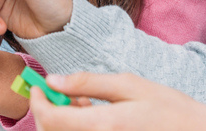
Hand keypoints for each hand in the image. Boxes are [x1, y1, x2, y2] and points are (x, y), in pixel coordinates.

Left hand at [31, 73, 205, 130]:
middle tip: (60, 93)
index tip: (38, 86)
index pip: (50, 119)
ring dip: (62, 122)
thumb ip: (87, 84)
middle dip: (47, 112)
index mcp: (104, 126)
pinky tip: (93, 116)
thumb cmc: (168, 108)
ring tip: (83, 103)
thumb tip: (53, 80)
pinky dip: (77, 130)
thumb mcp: (128, 85)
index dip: (36, 101)